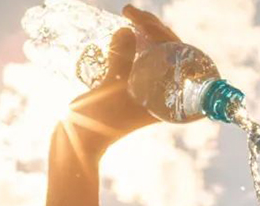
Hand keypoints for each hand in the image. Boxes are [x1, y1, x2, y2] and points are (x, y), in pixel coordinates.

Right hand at [59, 4, 181, 154]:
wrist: (78, 140)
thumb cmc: (98, 120)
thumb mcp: (110, 87)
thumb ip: (121, 59)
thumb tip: (128, 29)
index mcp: (171, 102)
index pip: (180, 61)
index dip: (166, 36)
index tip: (146, 22)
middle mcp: (165, 97)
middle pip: (170, 55)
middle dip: (153, 29)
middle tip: (131, 12)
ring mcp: (149, 92)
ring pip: (155, 55)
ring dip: (144, 33)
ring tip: (128, 15)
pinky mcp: (133, 89)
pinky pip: (141, 60)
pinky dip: (134, 44)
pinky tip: (125, 31)